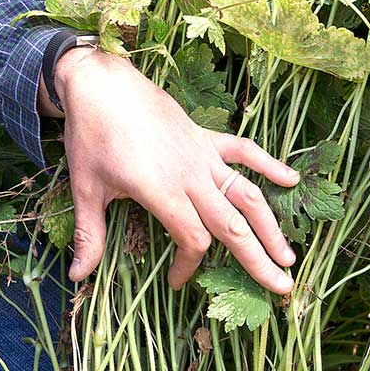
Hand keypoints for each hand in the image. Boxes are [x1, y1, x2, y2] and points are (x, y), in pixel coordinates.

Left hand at [53, 47, 299, 292]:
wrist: (100, 83)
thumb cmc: (92, 137)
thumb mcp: (86, 190)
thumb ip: (90, 236)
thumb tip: (77, 276)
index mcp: (162, 191)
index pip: (192, 240)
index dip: (188, 266)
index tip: (175, 282)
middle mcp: (190, 175)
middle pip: (233, 225)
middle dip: (258, 260)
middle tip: (282, 287)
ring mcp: (202, 155)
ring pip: (246, 194)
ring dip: (270, 225)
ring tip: (289, 254)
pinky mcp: (204, 137)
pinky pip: (244, 151)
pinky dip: (269, 164)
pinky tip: (292, 181)